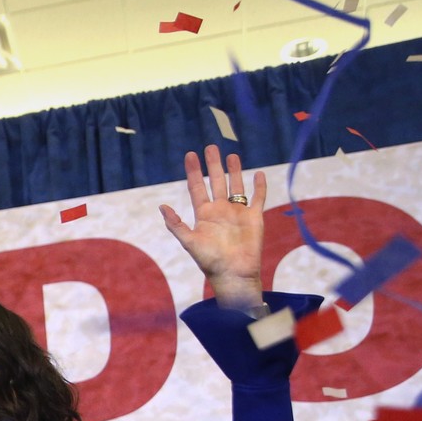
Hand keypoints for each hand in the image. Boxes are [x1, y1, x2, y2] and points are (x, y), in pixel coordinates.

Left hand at [160, 145, 265, 311]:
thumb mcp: (189, 242)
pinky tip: (259, 174)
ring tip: (232, 155)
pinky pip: (258, 198)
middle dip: (213, 165)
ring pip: (236, 186)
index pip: (197, 187)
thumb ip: (176, 225)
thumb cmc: (210, 261)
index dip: (193, 171)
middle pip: (216, 181)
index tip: (190, 154)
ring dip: (234, 171)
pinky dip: (259, 187)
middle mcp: (220, 210)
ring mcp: (238, 212)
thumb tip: (161, 207)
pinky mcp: (254, 218)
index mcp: (204, 214)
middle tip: (211, 147)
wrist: (234, 274)